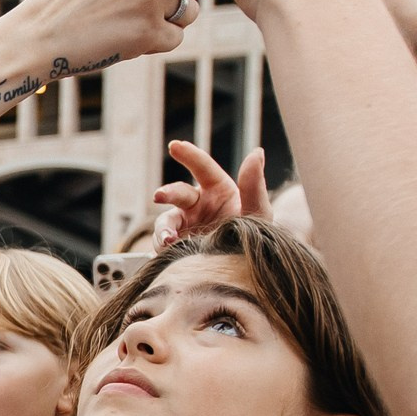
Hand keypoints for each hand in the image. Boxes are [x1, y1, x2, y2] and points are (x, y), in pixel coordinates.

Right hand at [150, 140, 270, 248]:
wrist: (245, 269)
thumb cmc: (253, 234)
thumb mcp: (258, 211)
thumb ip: (254, 185)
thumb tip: (257, 152)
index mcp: (216, 189)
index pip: (202, 167)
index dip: (189, 155)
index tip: (175, 146)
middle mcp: (197, 203)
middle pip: (178, 192)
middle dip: (167, 193)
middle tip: (158, 196)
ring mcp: (185, 224)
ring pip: (166, 220)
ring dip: (163, 228)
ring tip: (168, 240)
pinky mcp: (176, 244)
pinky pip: (163, 243)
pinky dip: (162, 247)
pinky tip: (168, 252)